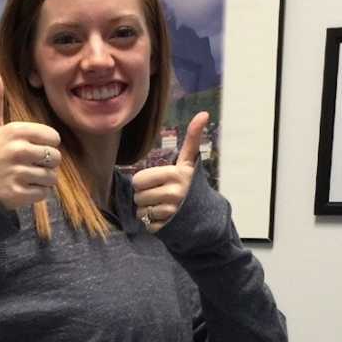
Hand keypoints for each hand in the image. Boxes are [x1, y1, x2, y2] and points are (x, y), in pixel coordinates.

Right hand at [0, 66, 61, 211]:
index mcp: (15, 131)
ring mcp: (18, 173)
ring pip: (51, 177)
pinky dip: (36, 193)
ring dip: (43, 179)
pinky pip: (43, 193)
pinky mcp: (18, 194)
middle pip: (55, 158)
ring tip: (27, 177)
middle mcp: (19, 151)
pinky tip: (23, 188)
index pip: (53, 137)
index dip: (47, 144)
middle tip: (30, 164)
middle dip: (46, 163)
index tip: (33, 147)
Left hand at [132, 112, 209, 232]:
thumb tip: (204, 113)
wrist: (203, 215)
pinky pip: (145, 224)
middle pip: (137, 195)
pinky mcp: (166, 228)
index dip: (143, 182)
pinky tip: (162, 218)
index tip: (157, 181)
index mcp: (176, 175)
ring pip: (140, 210)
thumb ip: (192, 139)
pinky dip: (150, 222)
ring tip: (161, 206)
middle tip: (159, 194)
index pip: (139, 180)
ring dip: (146, 209)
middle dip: (144, 195)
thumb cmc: (189, 184)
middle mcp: (174, 194)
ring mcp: (170, 213)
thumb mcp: (189, 163)